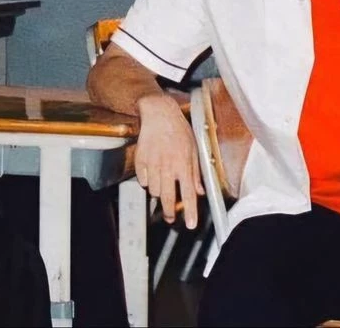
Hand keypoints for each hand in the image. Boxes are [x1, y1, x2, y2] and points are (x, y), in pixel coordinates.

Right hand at [134, 93, 204, 228]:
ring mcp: (152, 164)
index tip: (190, 224)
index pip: (188, 193)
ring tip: (164, 181)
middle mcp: (168, 166)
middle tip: (171, 218)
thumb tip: (199, 191)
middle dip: (169, 212)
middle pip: (167, 198)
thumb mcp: (194, 149)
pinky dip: (148, 180)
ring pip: (154, 191)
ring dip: (159, 191)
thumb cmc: (178, 130)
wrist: (159, 114)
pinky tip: (153, 170)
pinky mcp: (140, 162)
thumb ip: (196, 172)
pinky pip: (143, 181)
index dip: (189, 211)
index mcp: (183, 163)